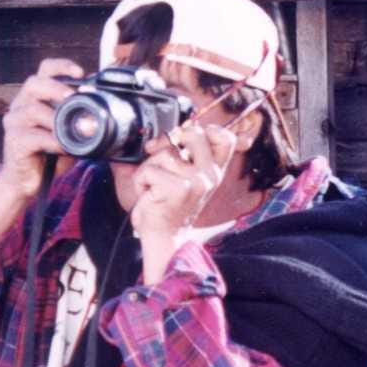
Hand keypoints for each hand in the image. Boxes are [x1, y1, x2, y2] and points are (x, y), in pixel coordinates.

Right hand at [0, 58, 84, 199]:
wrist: (28, 181)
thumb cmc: (50, 153)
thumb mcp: (69, 132)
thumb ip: (80, 118)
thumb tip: (106, 107)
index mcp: (36, 97)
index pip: (44, 70)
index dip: (61, 66)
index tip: (80, 72)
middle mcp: (21, 105)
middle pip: (34, 83)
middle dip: (56, 88)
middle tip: (73, 98)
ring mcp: (15, 122)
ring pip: (32, 109)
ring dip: (56, 119)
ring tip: (71, 129)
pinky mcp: (14, 140)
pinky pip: (34, 136)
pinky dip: (53, 141)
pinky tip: (64, 147)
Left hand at [129, 120, 236, 241]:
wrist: (164, 236)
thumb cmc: (170, 206)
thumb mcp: (185, 178)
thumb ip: (186, 155)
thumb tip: (168, 136)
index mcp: (214, 171)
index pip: (226, 139)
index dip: (208, 129)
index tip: (188, 140)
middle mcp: (210, 175)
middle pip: (194, 133)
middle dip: (171, 142)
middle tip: (163, 162)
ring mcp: (197, 181)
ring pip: (164, 153)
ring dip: (150, 168)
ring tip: (155, 186)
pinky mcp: (178, 188)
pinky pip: (148, 170)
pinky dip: (140, 181)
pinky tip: (149, 195)